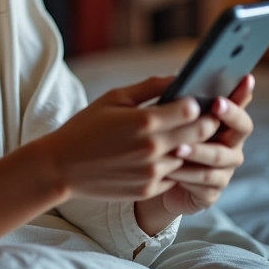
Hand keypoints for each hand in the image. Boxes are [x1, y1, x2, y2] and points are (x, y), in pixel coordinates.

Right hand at [46, 76, 218, 201]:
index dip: (201, 104)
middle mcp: (153, 147)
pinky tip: (163, 157)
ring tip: (184, 137)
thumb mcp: (113, 98)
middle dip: (206, 124)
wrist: (62, 166)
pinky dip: (174, 166)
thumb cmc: (85, 127)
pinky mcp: (149, 189)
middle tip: (206, 117)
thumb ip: (149, 87)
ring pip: (190, 157)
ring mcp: (153, 171)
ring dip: (190, 147)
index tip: (201, 100)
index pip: (194, 111)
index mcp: (144, 120)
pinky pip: (175, 176)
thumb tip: (177, 79)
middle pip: (200, 134)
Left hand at [155, 74, 254, 216]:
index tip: (244, 78)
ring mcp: (223, 168)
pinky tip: (170, 170)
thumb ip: (170, 98)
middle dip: (229, 115)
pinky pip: (204, 182)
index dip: (243, 92)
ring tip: (178, 146)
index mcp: (217, 122)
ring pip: (220, 156)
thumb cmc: (154, 139)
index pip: (236, 102)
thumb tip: (177, 76)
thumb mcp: (157, 116)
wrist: (144, 178)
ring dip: (200, 150)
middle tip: (216, 105)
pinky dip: (187, 175)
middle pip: (241, 127)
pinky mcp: (210, 191)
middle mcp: (228, 143)